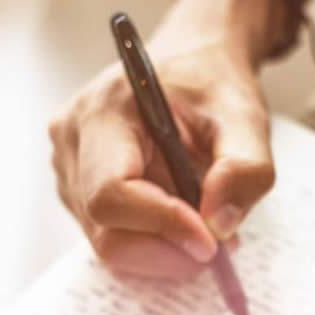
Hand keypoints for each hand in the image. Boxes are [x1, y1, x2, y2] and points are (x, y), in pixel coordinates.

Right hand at [48, 0, 277, 277]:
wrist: (192, 64)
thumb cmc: (213, 85)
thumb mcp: (245, 118)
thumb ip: (244, 169)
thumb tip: (219, 225)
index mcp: (104, 111)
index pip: (112, 193)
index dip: (162, 226)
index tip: (211, 242)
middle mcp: (72, 141)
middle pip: (106, 229)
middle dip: (167, 250)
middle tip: (219, 247)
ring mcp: (69, 169)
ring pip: (108, 242)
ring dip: (164, 250)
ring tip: (206, 224)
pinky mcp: (79, 191)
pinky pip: (112, 238)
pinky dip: (154, 244)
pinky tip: (184, 221)